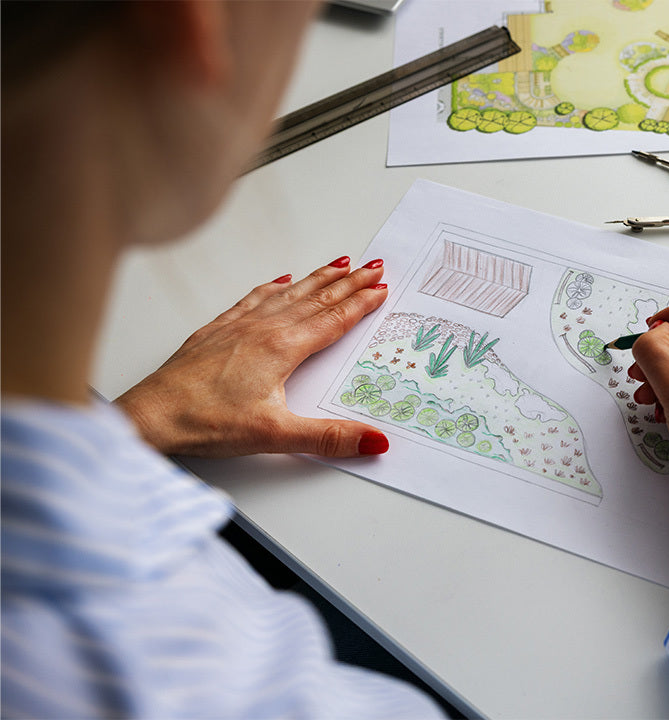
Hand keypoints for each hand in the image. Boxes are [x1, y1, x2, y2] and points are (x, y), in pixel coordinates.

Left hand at [115, 257, 390, 457]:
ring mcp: (239, 326)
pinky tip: (280, 280)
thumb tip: (374, 440)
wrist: (151, 414)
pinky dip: (274, 286)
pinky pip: (254, 298)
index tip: (382, 288)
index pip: (333, 320)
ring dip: (318, 278)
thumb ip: (329, 437)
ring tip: (340, 263)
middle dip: (349, 281)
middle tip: (374, 265)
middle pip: (317, 299)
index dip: (361, 303)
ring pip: (289, 293)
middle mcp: (263, 329)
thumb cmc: (203, 421)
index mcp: (282, 348)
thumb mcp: (276, 435)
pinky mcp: (217, 330)